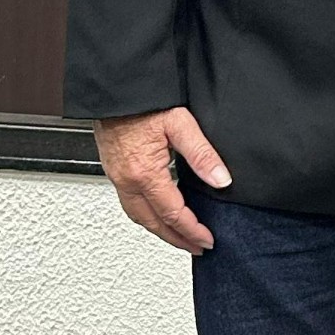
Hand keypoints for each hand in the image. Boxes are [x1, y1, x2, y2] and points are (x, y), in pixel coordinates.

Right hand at [95, 106, 229, 252]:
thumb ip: (203, 155)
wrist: (115, 87)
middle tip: (195, 247)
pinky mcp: (112, 168)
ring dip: (159, 230)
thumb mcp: (180, 123)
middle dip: (176, 239)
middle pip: (153, 223)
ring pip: (138, 216)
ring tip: (178, 236)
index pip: (173, 214)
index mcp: (144, 173)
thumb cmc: (144, 100)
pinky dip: (146, 215)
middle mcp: (126, 180)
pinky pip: (128, 202)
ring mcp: (116, 176)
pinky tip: (157, 211)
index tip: (208, 240)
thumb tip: (222, 180)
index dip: (192, 230)